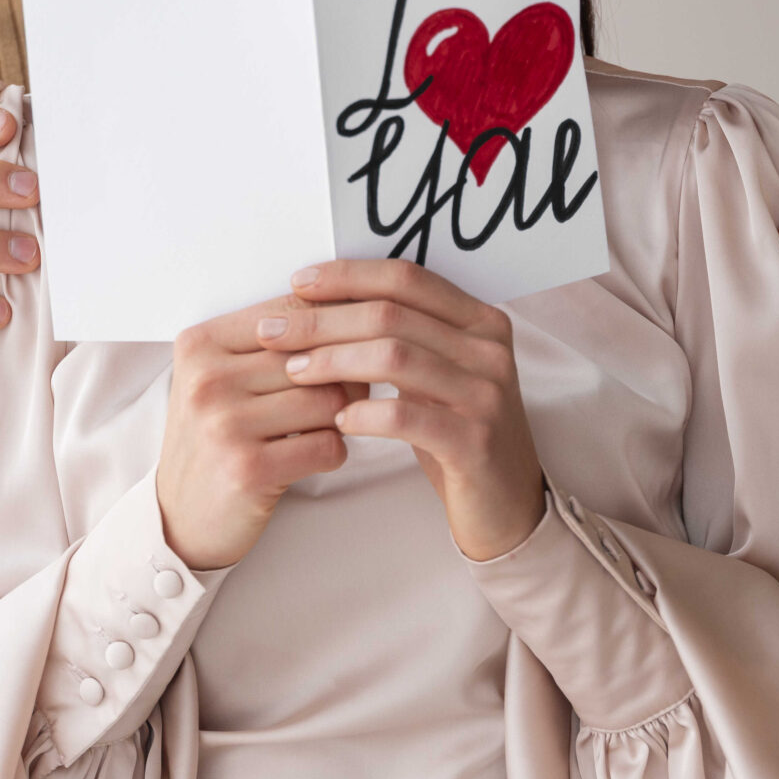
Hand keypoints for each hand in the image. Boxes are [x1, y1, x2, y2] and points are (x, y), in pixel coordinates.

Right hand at [155, 301, 355, 569]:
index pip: (293, 311)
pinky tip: (316, 455)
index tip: (345, 348)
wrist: (179, 516)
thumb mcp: (220, 378)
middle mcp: (207, 379)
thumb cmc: (211, 439)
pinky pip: (327, 445)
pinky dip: (334, 452)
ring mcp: (225, 424)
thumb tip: (350, 308)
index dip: (333, 329)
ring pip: (328, 400)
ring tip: (328, 426)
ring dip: (342, 417)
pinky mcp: (248, 468)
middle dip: (345, 376)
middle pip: (316, 356)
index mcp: (200, 344)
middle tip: (348, 394)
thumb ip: (269, 344)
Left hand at [259, 260, 543, 563]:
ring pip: (396, 357)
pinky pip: (407, 416)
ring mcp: (486, 394)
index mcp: (480, 320)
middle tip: (273, 334)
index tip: (297, 283)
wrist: (505, 502)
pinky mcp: (475, 441)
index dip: (348, 276)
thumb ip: (401, 336)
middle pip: (392, 314)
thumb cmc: (456, 431)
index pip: (406, 278)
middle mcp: (489, 349)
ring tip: (295, 373)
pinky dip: (364, 413)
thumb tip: (321, 301)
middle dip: (323, 320)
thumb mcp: (435, 374)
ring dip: (334, 361)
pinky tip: (337, 420)